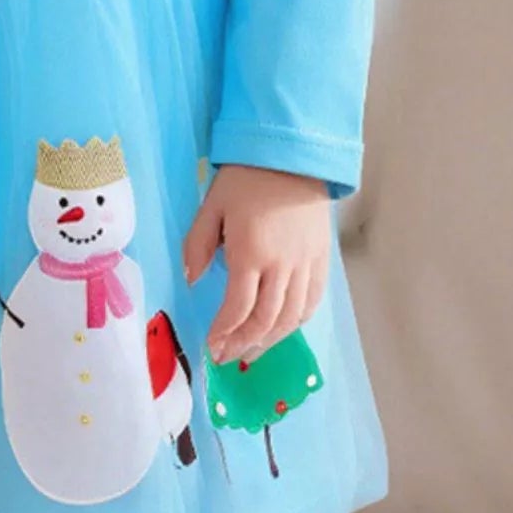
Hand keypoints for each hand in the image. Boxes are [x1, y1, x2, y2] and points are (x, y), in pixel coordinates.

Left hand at [182, 165, 329, 363]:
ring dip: (270, 341)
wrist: (292, 157)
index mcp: (251, 254)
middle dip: (243, 344)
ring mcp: (306, 265)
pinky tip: (281, 330)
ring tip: (250, 351)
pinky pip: (312, 302)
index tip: (211, 345)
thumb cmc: (245, 180)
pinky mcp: (322, 260)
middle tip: (226, 356)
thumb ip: (197, 245)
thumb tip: (191, 279)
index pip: (238, 308)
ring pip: (291, 318)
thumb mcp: (211, 207)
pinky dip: (297, 322)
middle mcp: (282, 266)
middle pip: (266, 321)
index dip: (224, 332)